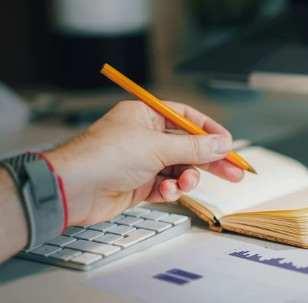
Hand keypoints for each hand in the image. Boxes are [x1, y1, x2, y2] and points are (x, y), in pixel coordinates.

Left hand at [44, 100, 243, 225]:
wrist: (72, 188)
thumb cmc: (104, 156)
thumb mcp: (157, 147)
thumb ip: (194, 147)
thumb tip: (222, 144)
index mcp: (146, 115)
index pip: (186, 118)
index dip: (209, 130)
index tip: (229, 144)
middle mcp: (144, 136)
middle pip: (187, 146)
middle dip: (210, 160)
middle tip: (235, 172)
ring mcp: (141, 161)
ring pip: (179, 168)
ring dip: (186, 177)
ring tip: (185, 183)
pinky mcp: (138, 185)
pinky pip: (165, 186)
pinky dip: (170, 190)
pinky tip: (167, 193)